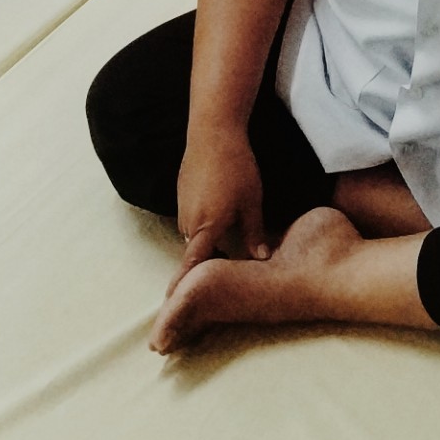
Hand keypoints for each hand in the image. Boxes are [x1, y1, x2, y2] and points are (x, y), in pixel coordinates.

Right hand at [170, 125, 268, 292]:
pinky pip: (192, 219)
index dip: (185, 288)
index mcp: (205, 229)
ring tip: (227, 241)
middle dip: (208, 264)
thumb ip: (254, 233)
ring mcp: (182, 208)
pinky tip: (221, 211)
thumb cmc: (236, 167)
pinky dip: (203, 224)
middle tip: (224, 271)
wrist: (213, 131)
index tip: (176, 308)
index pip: (192, 268)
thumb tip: (262, 259)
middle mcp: (188, 223)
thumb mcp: (252, 201)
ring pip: (194, 236)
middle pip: (195, 254)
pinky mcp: (182, 194)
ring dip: (207, 241)